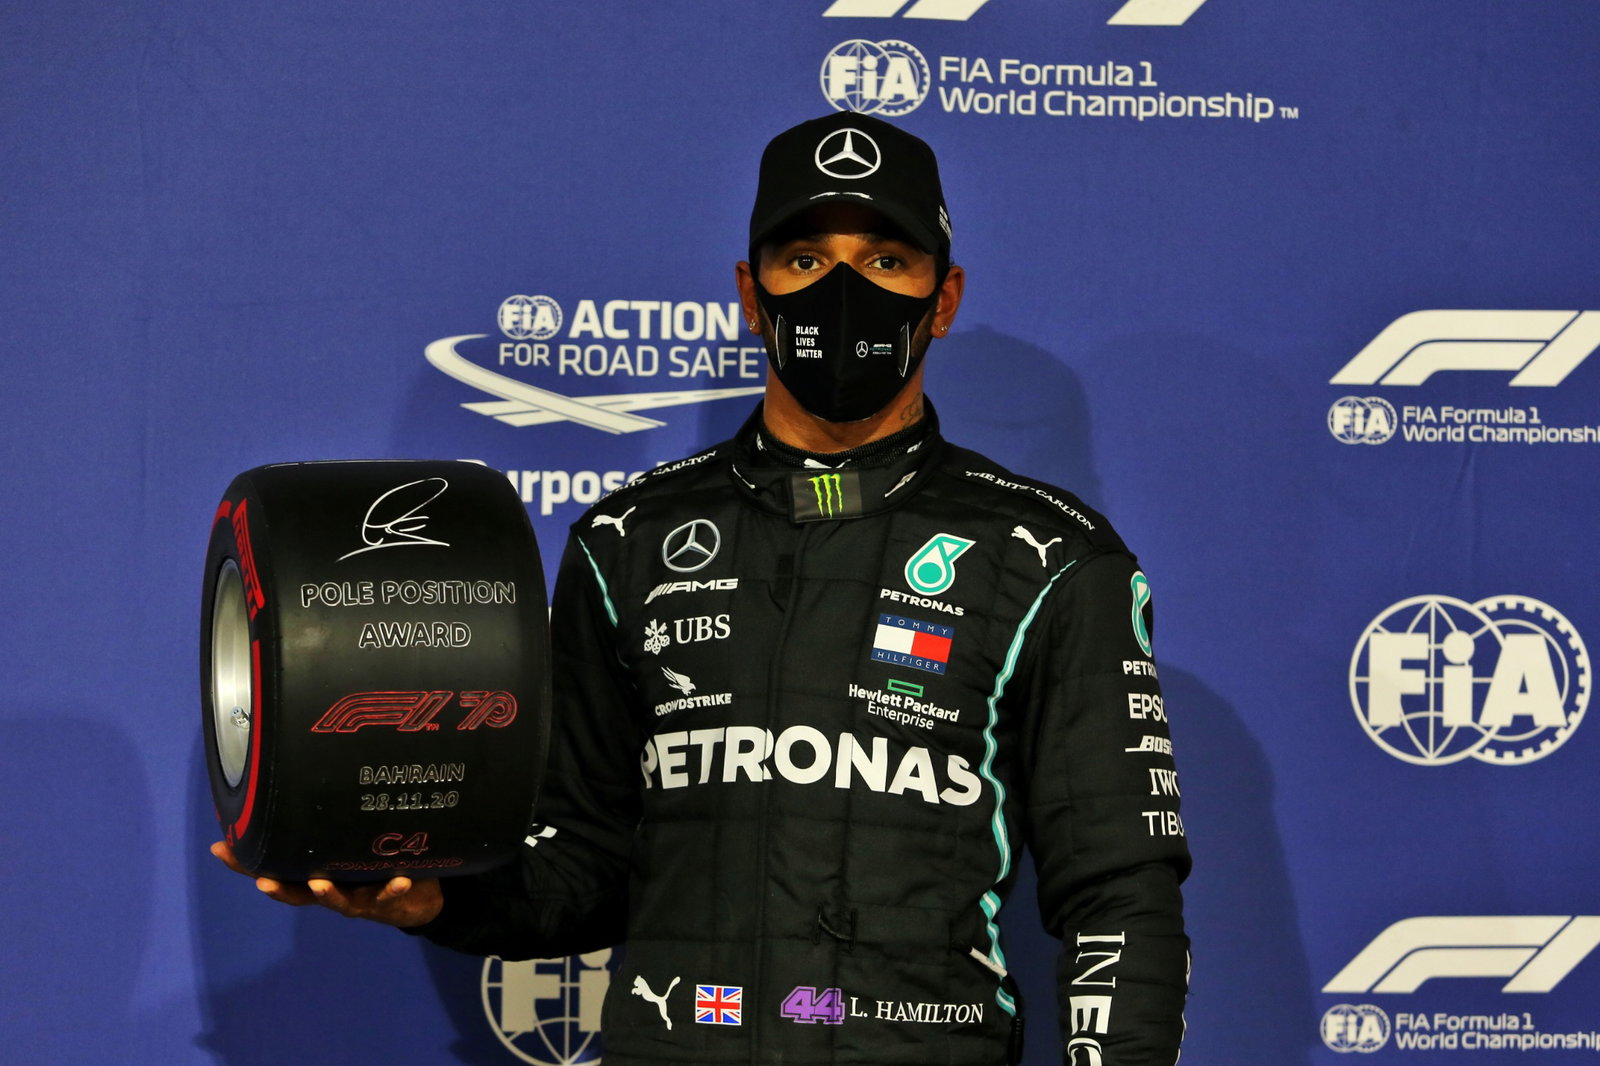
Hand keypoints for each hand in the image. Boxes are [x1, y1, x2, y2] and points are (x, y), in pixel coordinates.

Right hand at [210, 841, 443, 927]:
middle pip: (297, 892)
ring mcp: (356, 897)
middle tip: (263, 882)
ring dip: (328, 894)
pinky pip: (389, 895)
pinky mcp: (386, 900)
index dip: (246, 864)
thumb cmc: (373, 862)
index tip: (221, 849)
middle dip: (278, 888)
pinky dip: (393, 888)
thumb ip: (333, 821)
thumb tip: (307, 780)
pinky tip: (400, 879)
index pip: (275, 869)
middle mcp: (331, 888)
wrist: (415, 896)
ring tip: (319, 883)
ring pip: (337, 900)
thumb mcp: (351, 840)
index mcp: (315, 873)